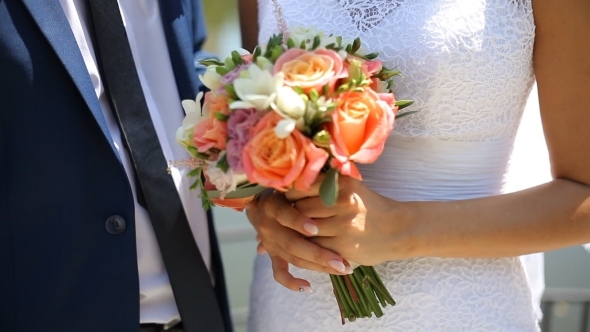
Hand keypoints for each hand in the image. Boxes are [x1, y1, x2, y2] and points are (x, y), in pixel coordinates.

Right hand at [245, 189, 352, 291]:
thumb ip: (305, 185)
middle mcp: (269, 227)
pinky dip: (292, 282)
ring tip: (343, 269)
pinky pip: (279, 273)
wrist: (260, 200)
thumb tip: (328, 181)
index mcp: (272, 206)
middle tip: (343, 262)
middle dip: (319, 254)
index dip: (298, 222)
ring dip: (318, 266)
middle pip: (293, 243)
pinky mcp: (273, 254)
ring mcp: (271, 243)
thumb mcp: (291, 184)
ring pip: (294, 259)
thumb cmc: (284, 188)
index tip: (315, 229)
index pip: (284, 215)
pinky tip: (308, 287)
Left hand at [286, 175, 412, 265]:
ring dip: (298, 233)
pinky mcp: (344, 246)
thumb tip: (289, 187)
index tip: (288, 200)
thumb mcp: (350, 188)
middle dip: (291, 216)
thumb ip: (324, 185)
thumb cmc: (369, 207)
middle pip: (300, 210)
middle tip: (288, 219)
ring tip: (297, 231)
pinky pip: (315, 247)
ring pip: (305, 230)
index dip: (290, 196)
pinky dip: (308, 246)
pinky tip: (309, 244)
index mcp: (342, 184)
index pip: (302, 188)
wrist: (398, 230)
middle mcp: (343, 202)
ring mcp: (343, 225)